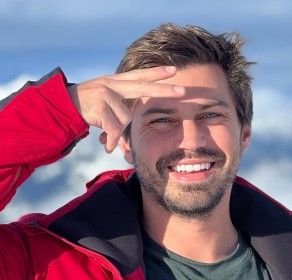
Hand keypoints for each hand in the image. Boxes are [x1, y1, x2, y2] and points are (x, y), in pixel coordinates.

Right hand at [67, 66, 184, 152]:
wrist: (60, 108)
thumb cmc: (87, 108)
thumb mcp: (105, 102)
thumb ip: (121, 107)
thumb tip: (135, 124)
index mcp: (115, 82)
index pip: (139, 75)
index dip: (156, 73)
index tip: (174, 71)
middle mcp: (111, 84)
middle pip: (143, 87)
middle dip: (164, 91)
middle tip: (183, 92)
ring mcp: (105, 93)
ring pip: (126, 117)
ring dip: (121, 134)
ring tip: (114, 142)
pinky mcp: (99, 105)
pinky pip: (115, 127)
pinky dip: (113, 140)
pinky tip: (108, 147)